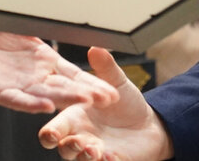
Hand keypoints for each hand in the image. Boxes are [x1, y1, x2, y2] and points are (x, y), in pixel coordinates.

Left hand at [0, 25, 118, 113]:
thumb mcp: (23, 28)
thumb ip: (44, 28)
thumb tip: (70, 17)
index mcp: (42, 62)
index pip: (73, 75)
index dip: (92, 82)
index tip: (112, 90)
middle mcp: (33, 77)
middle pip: (64, 88)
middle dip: (87, 95)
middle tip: (108, 99)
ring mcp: (16, 86)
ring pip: (45, 96)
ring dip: (65, 100)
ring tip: (84, 101)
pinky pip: (14, 99)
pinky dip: (29, 103)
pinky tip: (44, 106)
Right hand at [39, 47, 173, 160]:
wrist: (148, 123)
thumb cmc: (125, 103)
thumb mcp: (116, 83)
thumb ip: (105, 68)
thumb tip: (96, 48)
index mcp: (75, 117)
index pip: (55, 128)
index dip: (51, 132)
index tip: (51, 133)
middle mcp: (80, 136)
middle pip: (64, 147)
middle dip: (67, 146)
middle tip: (78, 140)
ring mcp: (94, 151)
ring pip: (80, 159)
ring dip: (84, 156)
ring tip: (93, 149)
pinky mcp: (111, 160)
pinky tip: (111, 156)